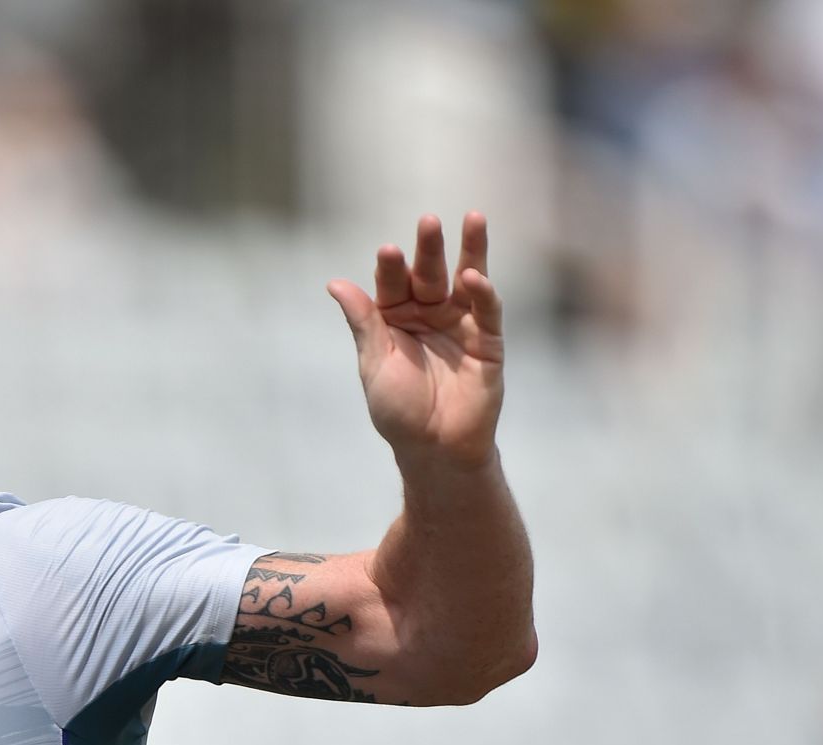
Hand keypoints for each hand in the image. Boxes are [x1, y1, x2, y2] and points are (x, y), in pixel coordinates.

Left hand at [329, 213, 503, 468]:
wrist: (434, 449)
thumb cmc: (398, 411)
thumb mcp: (374, 364)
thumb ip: (362, 322)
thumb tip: (335, 283)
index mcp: (394, 320)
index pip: (392, 285)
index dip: (390, 269)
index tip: (387, 252)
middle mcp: (427, 315)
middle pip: (428, 275)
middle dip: (428, 249)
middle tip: (428, 221)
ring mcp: (459, 324)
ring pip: (465, 280)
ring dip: (469, 250)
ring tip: (472, 218)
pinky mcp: (487, 340)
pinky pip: (487, 310)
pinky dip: (483, 292)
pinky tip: (474, 276)